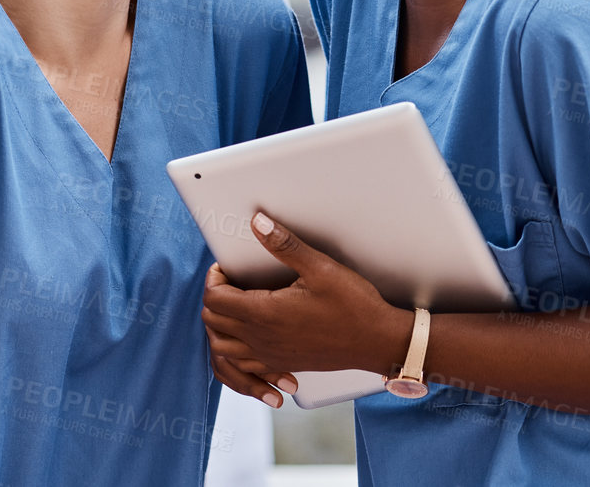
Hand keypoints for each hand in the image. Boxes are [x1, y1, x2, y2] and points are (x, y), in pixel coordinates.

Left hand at [202, 214, 404, 398]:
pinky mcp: (281, 364)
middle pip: (212, 321)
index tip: (227, 266)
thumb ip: (284, 244)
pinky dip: (235, 352)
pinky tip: (249, 335)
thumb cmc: (353, 305)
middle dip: (214, 297)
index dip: (214, 279)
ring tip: (235, 305)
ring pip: (221, 347)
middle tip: (231, 280)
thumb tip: (258, 222)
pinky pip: (242, 367)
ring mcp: (270, 356)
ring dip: (219, 326)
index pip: (214, 299)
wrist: (377, 342)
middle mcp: (261, 339)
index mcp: (265, 313)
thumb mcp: (320, 267)